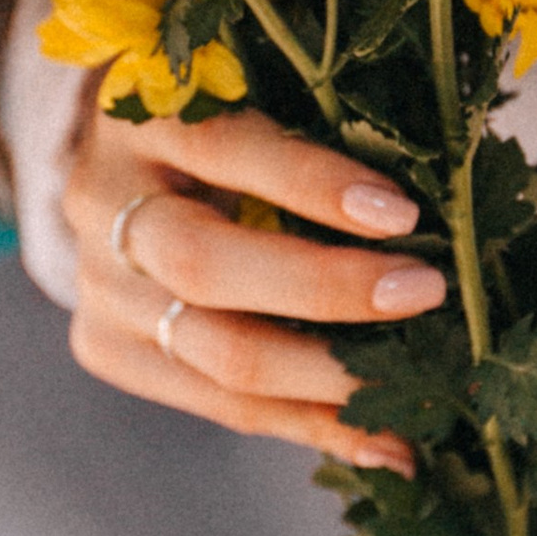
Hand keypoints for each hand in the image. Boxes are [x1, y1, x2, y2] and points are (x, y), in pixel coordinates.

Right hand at [61, 101, 446, 471]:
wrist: (120, 163)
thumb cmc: (225, 114)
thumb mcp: (254, 90)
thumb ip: (319, 122)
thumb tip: (438, 201)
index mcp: (138, 114)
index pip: (221, 150)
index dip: (311, 184)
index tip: (401, 213)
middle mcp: (100, 202)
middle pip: (202, 265)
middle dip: (324, 288)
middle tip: (423, 294)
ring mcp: (98, 288)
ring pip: (215, 354)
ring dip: (331, 378)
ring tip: (420, 392)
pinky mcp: (108, 350)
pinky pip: (220, 404)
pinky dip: (314, 426)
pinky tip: (389, 445)